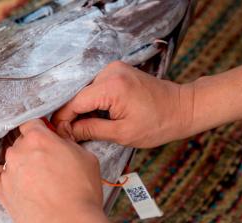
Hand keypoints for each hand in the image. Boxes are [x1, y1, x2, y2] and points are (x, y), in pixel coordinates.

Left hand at [0, 119, 102, 222]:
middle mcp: (19, 152)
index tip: (47, 137)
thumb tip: (61, 131)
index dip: (41, 130)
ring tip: (39, 182)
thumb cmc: (81, 194)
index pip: (32, 123)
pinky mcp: (2, 193)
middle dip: (34, 150)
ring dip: (22, 166)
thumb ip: (69, 140)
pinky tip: (9, 180)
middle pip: (21, 142)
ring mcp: (8, 172)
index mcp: (39, 138)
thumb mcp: (86, 158)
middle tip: (51, 165)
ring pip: (10, 160)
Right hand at [52, 61, 194, 147]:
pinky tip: (95, 116)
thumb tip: (67, 132)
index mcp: (111, 86)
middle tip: (69, 135)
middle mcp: (109, 71)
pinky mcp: (117, 70)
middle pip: (77, 95)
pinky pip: (95, 87)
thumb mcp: (122, 134)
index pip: (75, 102)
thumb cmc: (158, 124)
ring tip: (83, 128)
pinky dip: (92, 101)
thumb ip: (91, 130)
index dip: (63, 120)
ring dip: (82, 108)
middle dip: (71, 115)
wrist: (183, 108)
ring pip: (85, 91)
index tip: (58, 135)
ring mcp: (113, 68)